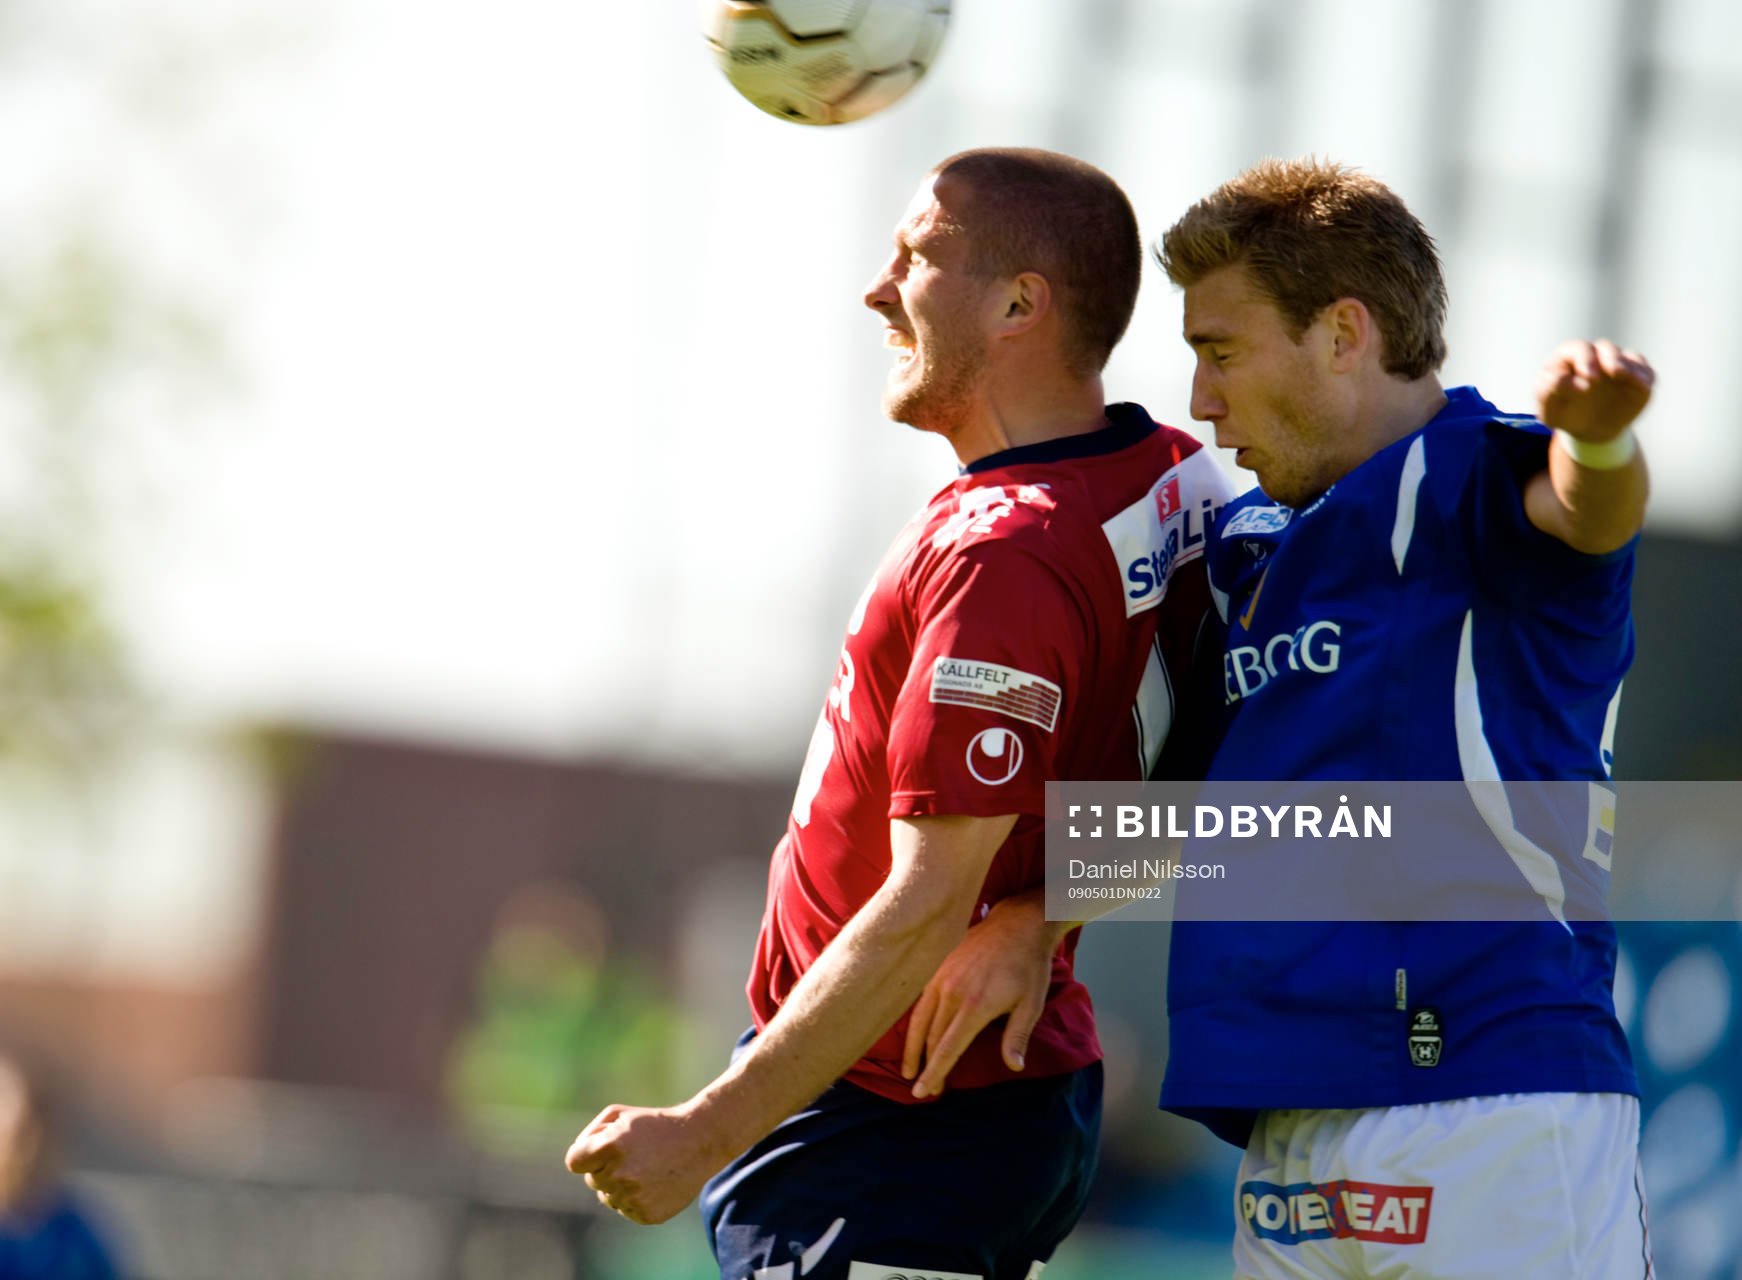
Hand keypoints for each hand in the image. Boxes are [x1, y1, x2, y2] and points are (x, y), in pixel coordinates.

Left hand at [564, 1102, 726, 1224]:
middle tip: (633, 1155)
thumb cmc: (655, 1124)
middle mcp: (619, 1175)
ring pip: (608, 1198)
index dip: (585, 1155)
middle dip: (606, 1167)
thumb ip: (590, 1135)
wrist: (698, 1142)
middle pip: (592, 1180)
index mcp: (611, 1146)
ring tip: (645, 1168)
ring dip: (619, 1185)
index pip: (574, 1162)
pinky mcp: (646, 1215)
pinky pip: (626, 1210)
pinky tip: (654, 1183)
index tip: (599, 1150)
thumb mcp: (620, 1115)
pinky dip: (635, 1198)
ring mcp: (633, 1198)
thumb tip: (577, 1160)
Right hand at [900, 895, 1062, 1098]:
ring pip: (919, 1019)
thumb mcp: (1031, 1004)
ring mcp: (942, 977)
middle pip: (930, 1038)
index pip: (947, 1048)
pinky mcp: (938, 966)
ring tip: (909, 1068)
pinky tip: (915, 1033)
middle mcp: (952, 992)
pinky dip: (915, 1021)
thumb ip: (1017, 1036)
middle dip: (925, 1066)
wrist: (1017, 924)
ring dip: (913, 1046)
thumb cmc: (1028, 967)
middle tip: (924, 1089)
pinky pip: (921, 999)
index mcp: (975, 1006)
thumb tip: (1013, 1067)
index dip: (934, 1072)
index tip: (922, 1092)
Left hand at [1536, 339, 1653, 441]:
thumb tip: (1573, 382)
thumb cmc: (1562, 413)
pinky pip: (1645, 373)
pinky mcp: (1637, 379)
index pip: (1578, 349)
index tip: (1588, 379)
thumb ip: (1550, 390)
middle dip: (1609, 358)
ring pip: (1627, 357)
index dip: (1584, 360)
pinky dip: (1645, 377)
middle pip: (1605, 348)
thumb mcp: (1548, 407)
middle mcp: (1597, 356)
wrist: (1586, 428)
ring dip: (1629, 366)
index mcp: (1570, 357)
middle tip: (1612, 371)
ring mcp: (1619, 365)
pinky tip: (1643, 386)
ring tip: (1626, 377)